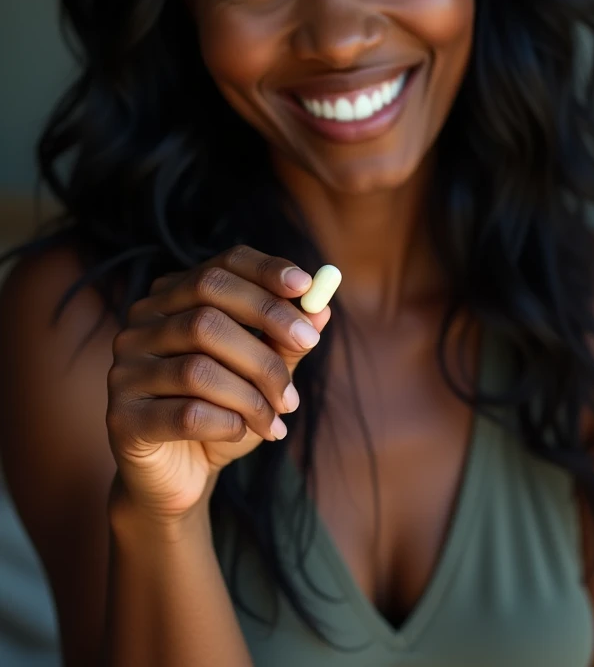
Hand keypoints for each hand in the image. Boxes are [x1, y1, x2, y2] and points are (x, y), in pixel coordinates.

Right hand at [105, 245, 329, 520]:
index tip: (306, 286)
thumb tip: (321, 308)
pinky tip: (242, 433)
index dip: (265, 271)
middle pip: (208, 312)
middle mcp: (142, 325)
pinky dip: (228, 423)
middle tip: (309, 347)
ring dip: (253, 393)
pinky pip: (187, 413)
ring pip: (200, 368)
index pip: (220, 267)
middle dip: (268, 329)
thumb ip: (285, 342)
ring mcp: (125, 370)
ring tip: (278, 417)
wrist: (181, 476)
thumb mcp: (262, 374)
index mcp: (173, 298)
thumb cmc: (224, 413)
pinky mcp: (122, 418)